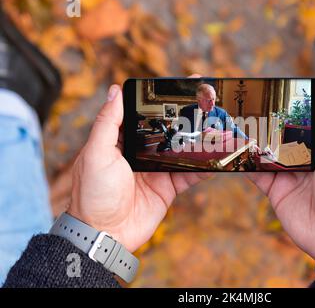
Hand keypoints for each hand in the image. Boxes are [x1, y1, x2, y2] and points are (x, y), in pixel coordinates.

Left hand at [68, 85, 209, 251]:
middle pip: (168, 129)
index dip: (161, 98)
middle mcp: (141, 152)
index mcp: (122, 140)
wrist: (104, 235)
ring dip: (199, 138)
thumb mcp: (96, 153)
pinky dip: (204, 166)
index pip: (144, 113)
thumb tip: (116, 90)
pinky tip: (219, 155)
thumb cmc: (93, 193)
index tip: (180, 83)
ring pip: (182, 149)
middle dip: (186, 114)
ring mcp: (157, 170)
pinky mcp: (168, 187)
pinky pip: (190, 174)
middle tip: (207, 98)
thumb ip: (107, 122)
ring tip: (218, 122)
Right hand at [246, 92, 314, 261]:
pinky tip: (234, 149)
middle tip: (253, 105)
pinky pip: (258, 173)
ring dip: (255, 140)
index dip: (300, 108)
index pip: (312, 121)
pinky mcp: (277, 189)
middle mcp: (309, 158)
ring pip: (269, 152)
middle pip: (286, 135)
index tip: (283, 92)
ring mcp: (291, 174)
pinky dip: (246, 163)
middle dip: (272, 123)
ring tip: (239, 123)